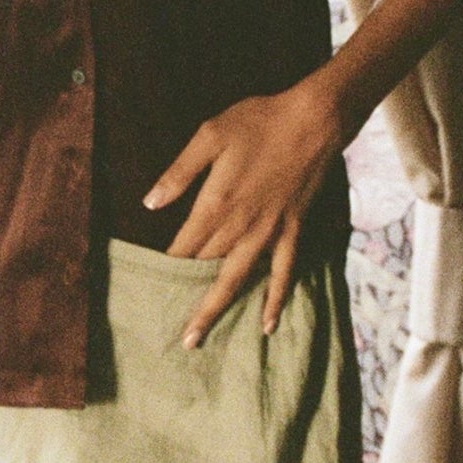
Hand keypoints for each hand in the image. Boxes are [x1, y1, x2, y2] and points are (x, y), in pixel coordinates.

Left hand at [143, 81, 344, 348]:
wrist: (313, 121)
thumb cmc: (257, 122)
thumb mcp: (209, 136)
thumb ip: (179, 173)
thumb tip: (150, 203)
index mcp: (217, 203)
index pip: (185, 245)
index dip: (168, 264)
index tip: (151, 283)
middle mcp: (241, 225)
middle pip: (206, 267)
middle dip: (185, 295)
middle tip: (165, 327)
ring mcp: (269, 231)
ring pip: (237, 279)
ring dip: (216, 310)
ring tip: (198, 341)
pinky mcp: (292, 231)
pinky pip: (283, 273)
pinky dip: (274, 299)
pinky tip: (266, 324)